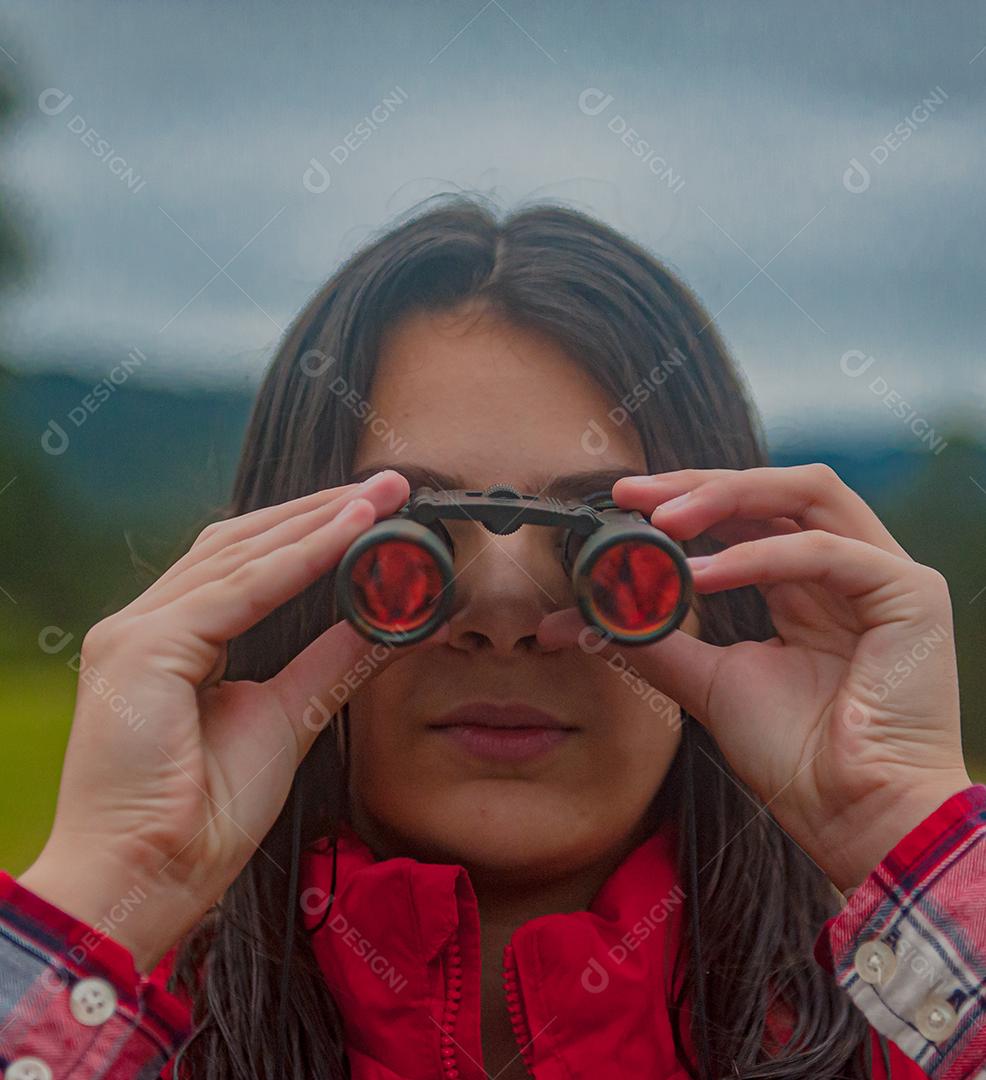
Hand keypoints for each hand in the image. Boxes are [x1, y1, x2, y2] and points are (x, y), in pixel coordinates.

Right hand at [20, 470, 445, 969]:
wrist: (147, 882)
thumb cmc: (202, 815)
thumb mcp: (287, 717)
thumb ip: (333, 662)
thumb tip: (390, 620)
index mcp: (173, 641)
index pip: (246, 563)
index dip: (310, 531)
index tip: (375, 510)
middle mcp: (146, 624)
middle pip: (243, 543)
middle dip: (320, 510)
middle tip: (388, 486)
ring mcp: (135, 631)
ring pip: (242, 556)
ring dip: (317, 521)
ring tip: (378, 497)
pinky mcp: (141, 647)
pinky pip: (238, 592)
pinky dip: (299, 560)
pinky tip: (350, 535)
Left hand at [538, 463, 970, 891]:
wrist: (854, 819)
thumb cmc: (796, 756)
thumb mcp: (707, 681)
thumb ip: (653, 640)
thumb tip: (578, 621)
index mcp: (805, 585)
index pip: (748, 514)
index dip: (688, 498)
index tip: (624, 500)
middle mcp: (846, 569)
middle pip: (774, 490)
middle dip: (698, 484)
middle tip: (634, 493)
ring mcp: (883, 575)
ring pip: (807, 494)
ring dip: (727, 498)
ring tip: (663, 520)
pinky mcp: (910, 594)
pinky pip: (823, 553)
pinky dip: (755, 557)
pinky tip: (699, 578)